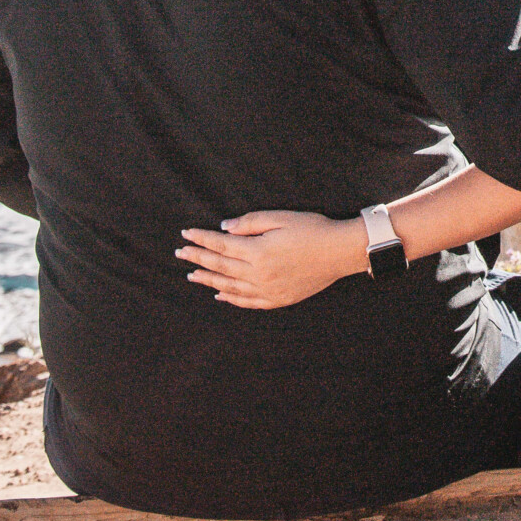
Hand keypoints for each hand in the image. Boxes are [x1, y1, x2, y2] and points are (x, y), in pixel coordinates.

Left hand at [176, 211, 368, 309]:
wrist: (340, 252)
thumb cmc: (312, 229)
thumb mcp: (281, 218)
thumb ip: (250, 223)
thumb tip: (224, 228)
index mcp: (258, 251)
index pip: (221, 245)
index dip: (201, 239)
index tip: (186, 234)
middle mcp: (259, 274)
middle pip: (220, 267)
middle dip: (198, 259)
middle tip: (180, 254)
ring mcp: (268, 290)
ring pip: (229, 287)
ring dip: (208, 280)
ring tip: (192, 275)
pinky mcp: (278, 299)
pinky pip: (248, 302)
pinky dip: (231, 299)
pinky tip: (219, 295)